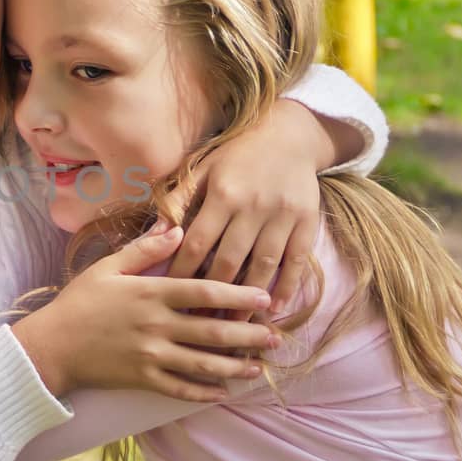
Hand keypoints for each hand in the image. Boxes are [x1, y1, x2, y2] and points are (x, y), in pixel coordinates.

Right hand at [12, 225, 275, 402]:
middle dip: (249, 335)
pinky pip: (179, 389)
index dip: (238, 296)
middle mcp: (156, 326)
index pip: (204, 293)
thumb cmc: (79, 302)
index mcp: (150, 294)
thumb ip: (144, 248)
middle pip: (213, 332)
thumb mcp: (108, 267)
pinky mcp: (142, 379)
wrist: (50, 346)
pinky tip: (223, 392)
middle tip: (276, 338)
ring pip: (203, 364)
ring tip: (260, 368)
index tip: (265, 298)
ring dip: (235, 367)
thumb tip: (176, 228)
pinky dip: (203, 392)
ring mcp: (150, 356)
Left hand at [171, 99, 337, 313]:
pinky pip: (296, 261)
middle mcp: (253, 206)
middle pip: (229, 261)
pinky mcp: (307, 221)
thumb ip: (177, 200)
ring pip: (263, 266)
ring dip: (248, 299)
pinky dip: (286, 287)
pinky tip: (273, 308)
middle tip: (198, 323)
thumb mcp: (202, 168)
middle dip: (212, 296)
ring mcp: (283, 215)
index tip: (169, 297)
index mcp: (222, 192)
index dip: (182, 272)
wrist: (289, 134)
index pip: (197, 242)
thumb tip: (154, 235)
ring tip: (233, 326)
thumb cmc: (235, 155)